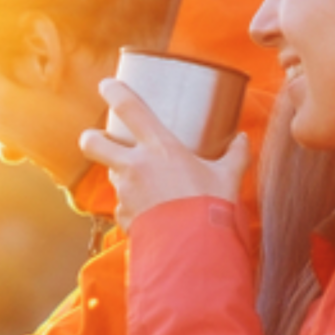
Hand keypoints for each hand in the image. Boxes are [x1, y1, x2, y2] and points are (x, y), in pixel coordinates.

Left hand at [78, 78, 248, 225]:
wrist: (193, 250)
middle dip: (91, 138)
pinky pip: (122, 206)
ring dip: (119, 174)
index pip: (129, 109)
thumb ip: (235, 156)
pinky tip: (150, 212)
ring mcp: (125, 193)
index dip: (114, 91)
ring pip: (109, 174)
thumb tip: (242, 140)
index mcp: (160, 147)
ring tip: (140, 180)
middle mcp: (134, 166)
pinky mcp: (123, 217)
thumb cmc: (211, 208)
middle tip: (100, 139)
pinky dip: (133, 206)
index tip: (106, 84)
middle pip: (93, 142)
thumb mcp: (228, 178)